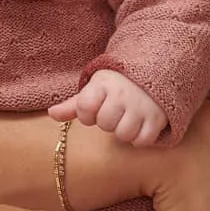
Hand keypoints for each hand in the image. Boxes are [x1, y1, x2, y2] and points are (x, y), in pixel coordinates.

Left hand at [50, 70, 167, 145]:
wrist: (153, 70)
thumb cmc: (116, 84)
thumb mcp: (94, 89)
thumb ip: (72, 104)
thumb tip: (51, 113)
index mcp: (103, 85)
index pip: (84, 108)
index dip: (86, 114)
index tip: (94, 107)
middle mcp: (122, 94)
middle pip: (105, 124)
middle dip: (106, 122)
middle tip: (113, 112)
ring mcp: (142, 106)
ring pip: (123, 134)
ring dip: (122, 131)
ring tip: (126, 119)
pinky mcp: (158, 117)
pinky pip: (143, 140)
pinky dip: (139, 138)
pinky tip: (138, 126)